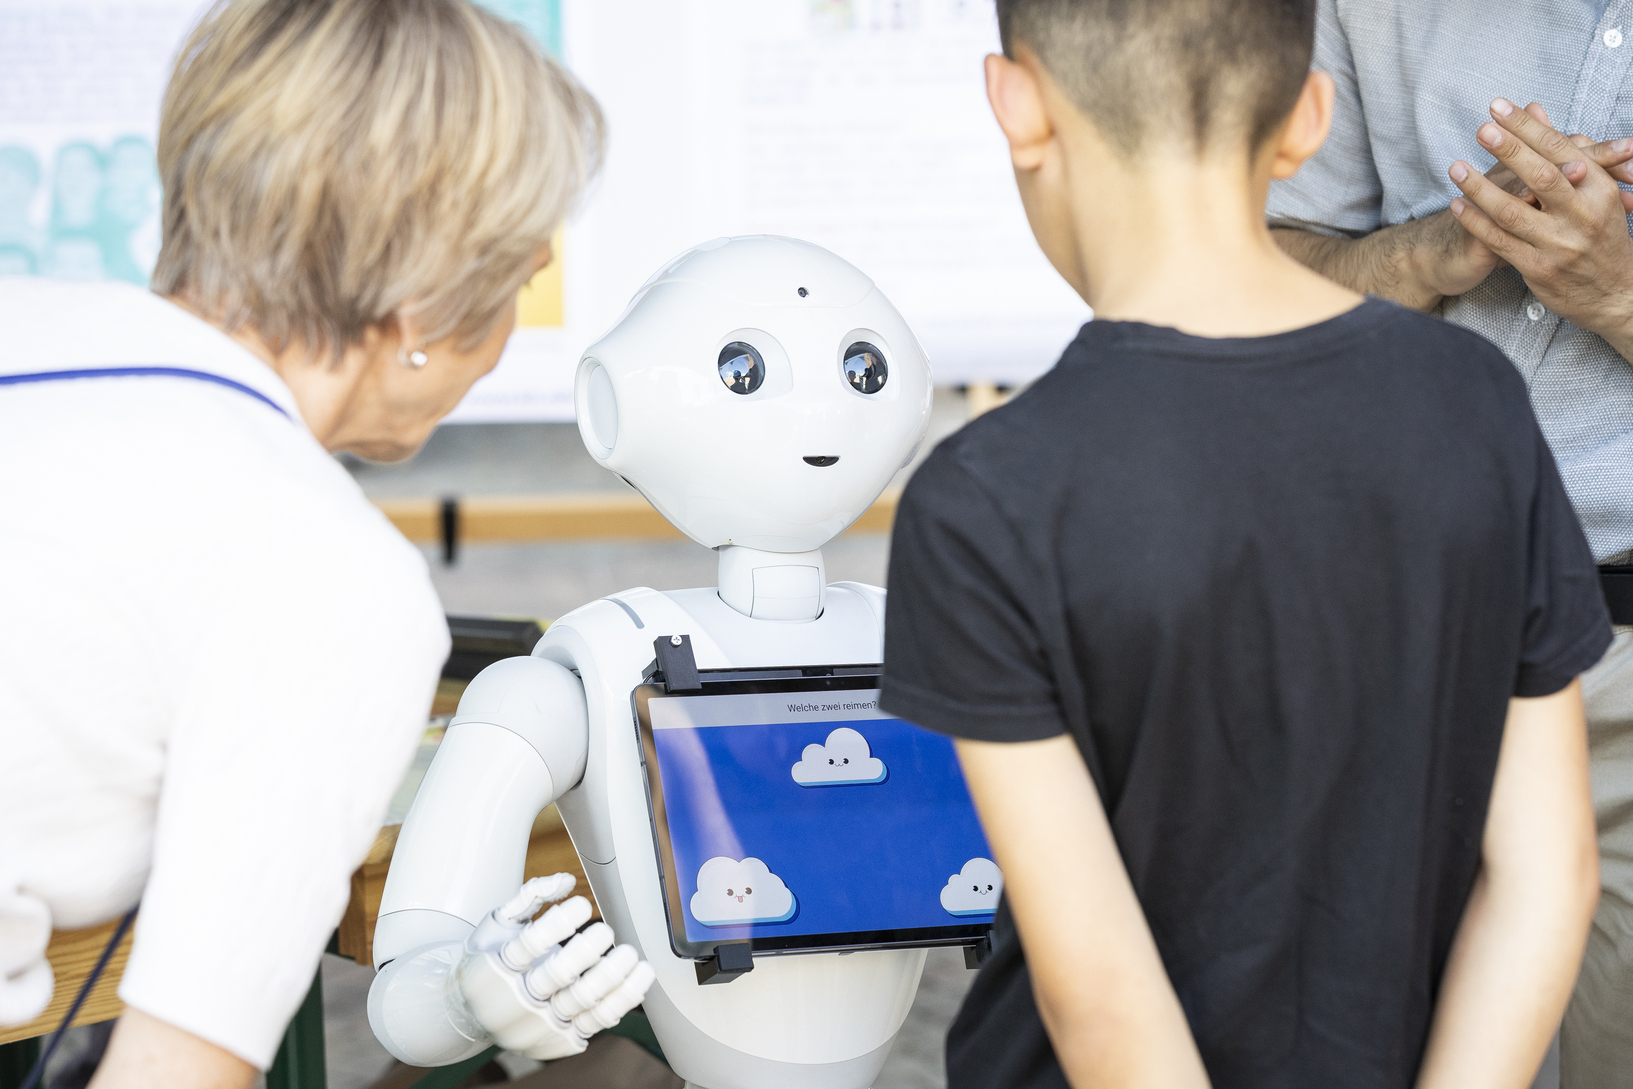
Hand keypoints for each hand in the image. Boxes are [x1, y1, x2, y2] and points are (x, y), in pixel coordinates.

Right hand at [457, 876, 655, 1060]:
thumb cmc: (489, 959)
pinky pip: (596, 1022)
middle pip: (558, 975)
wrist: (470, 1015)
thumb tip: (567, 880)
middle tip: (606, 931)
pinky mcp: (558, 1041)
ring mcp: (538, 1025)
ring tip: (633, 956)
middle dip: (588, 950)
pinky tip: (637, 979)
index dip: (560, 923)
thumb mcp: (495, 924)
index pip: (531, 944)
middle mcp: (517, 1001)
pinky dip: (621, 1000)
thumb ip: (529, 897)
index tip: (583, 904)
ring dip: (615, 978)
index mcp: (496, 968)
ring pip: (584, 1003)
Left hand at [1448, 98, 1632, 345]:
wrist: (1615, 293)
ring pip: (1513, 211)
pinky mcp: (1538, 268)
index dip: (1528, 128)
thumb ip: (1560, 149)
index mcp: (1599, 189)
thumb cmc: (1600, 233)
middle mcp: (1582, 215)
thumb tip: (1535, 109)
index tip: (1500, 107)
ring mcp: (1559, 244)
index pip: (1560, 150)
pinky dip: (1475, 222)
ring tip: (1456, 167)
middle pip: (1541, 176)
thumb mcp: (1593, 189)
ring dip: (1480, 188)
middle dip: (1509, 150)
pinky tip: (1456, 205)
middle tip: (1481, 128)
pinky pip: (1499, 241)